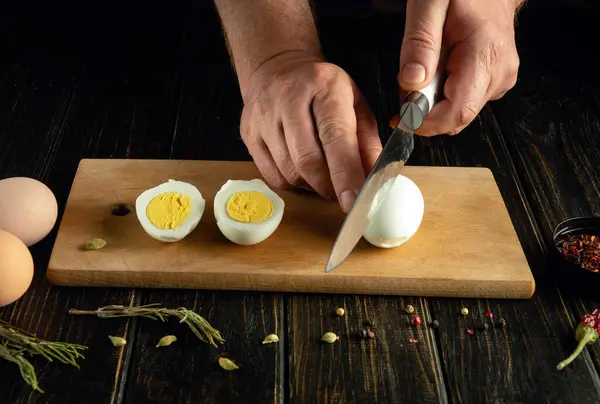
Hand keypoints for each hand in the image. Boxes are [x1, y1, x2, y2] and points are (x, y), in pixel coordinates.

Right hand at [240, 51, 382, 211]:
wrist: (277, 68)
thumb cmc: (322, 90)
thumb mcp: (355, 104)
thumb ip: (367, 142)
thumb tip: (373, 181)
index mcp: (324, 87)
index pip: (335, 137)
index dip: (345, 173)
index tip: (354, 200)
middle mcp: (289, 99)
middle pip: (307, 160)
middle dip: (328, 186)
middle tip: (341, 193)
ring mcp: (264, 117)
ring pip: (289, 172)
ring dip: (311, 186)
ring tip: (323, 177)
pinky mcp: (249, 134)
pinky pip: (273, 176)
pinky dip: (292, 183)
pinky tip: (301, 171)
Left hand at [396, 0, 521, 134]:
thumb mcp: (430, 4)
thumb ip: (420, 43)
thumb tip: (412, 82)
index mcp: (485, 56)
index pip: (456, 112)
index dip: (424, 123)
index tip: (401, 118)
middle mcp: (498, 72)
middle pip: (456, 117)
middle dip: (424, 112)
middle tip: (406, 87)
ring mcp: (500, 78)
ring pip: (458, 112)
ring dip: (433, 103)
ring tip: (425, 70)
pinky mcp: (496, 80)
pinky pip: (464, 100)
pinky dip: (444, 95)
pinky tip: (439, 71)